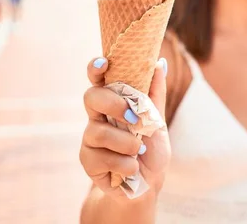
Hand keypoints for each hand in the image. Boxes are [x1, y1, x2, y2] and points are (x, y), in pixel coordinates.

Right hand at [79, 57, 170, 200]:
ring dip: (126, 142)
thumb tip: (159, 62)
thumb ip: (155, 94)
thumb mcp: (157, 120)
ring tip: (140, 151)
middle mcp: (97, 117)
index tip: (103, 63)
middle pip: (91, 98)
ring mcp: (90, 139)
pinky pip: (101, 157)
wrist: (148, 183)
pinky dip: (124, 163)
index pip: (98, 80)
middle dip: (114, 104)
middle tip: (134, 118)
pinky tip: (132, 168)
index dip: (95, 68)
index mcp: (113, 103)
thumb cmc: (151, 148)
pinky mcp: (88, 161)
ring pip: (98, 131)